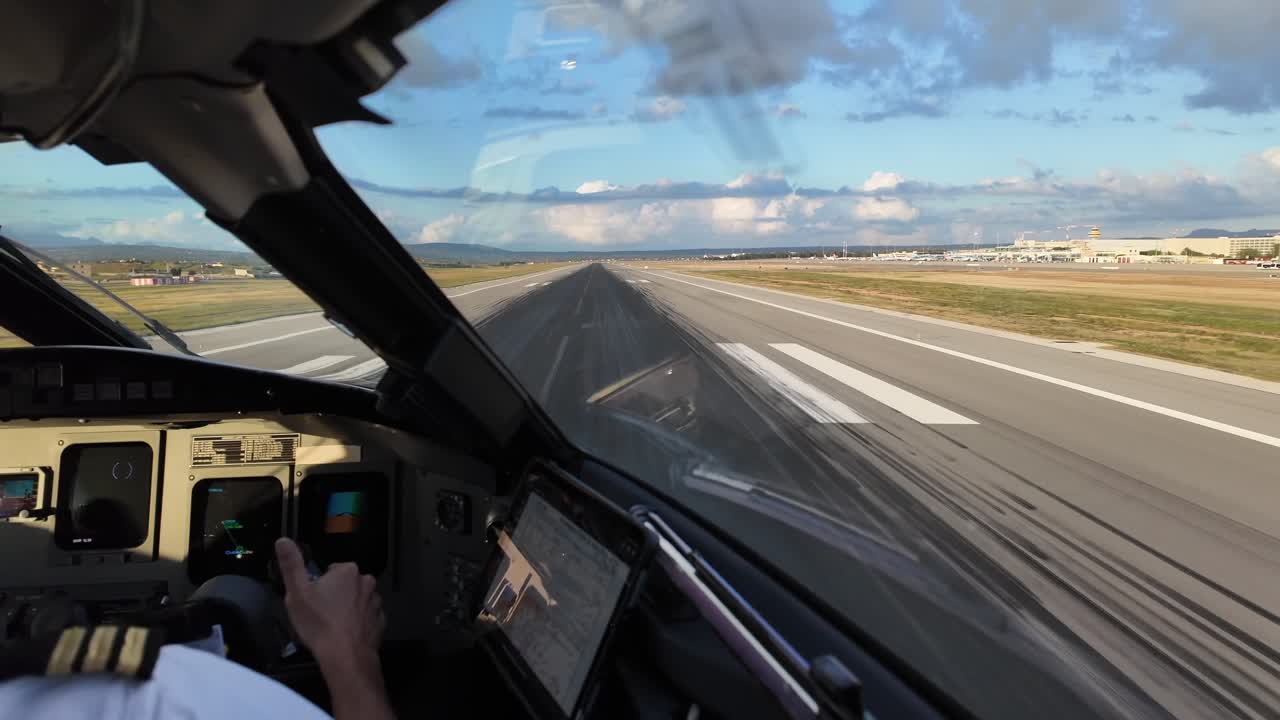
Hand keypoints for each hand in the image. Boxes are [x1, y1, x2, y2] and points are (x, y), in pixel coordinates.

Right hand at [274, 537, 385, 668]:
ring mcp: (376, 602)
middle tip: (321, 614)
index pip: (331, 571)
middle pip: (345, 585)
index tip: (313, 601)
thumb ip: (291, 564)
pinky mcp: (380, 621)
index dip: (319, 586)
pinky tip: (346, 634)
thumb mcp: (297, 592)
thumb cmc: (319, 623)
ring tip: (332, 626)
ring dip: (347, 609)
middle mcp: (366, 582)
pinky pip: (366, 617)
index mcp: (347, 571)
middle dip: (335, 596)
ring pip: (357, 600)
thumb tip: (283, 540)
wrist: (345, 656)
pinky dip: (358, 623)